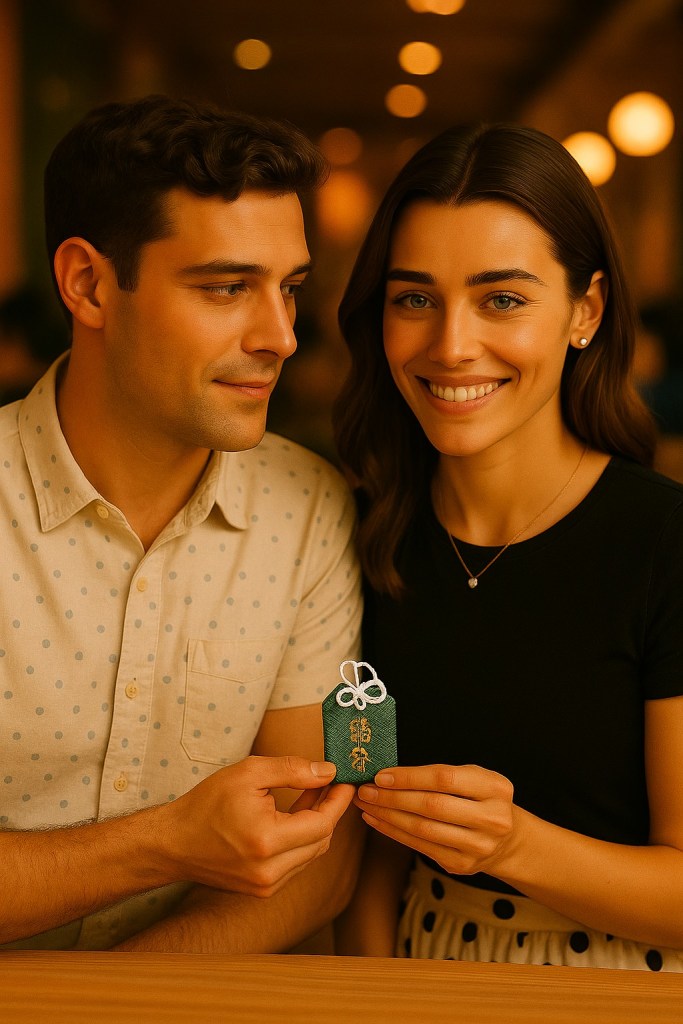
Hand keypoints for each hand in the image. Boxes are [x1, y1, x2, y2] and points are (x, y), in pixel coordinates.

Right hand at [161, 755, 354, 896]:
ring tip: (313, 795)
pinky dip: (300, 840)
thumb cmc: (207, 803)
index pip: (322, 825)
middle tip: (331, 784)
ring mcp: (266, 886)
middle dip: (329, 811)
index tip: (346, 782)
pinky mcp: (261, 890)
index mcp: (267, 841)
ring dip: (316, 826)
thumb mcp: (249, 773)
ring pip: (310, 854)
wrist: (173, 843)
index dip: (338, 802)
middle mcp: (269, 871)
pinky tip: (295, 817)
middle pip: (321, 842)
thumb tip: (327, 772)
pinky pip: (295, 863)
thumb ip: (293, 770)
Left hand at [354, 764, 513, 876]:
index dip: (409, 777)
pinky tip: (378, 821)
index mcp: (495, 787)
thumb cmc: (480, 798)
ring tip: (367, 804)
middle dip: (393, 797)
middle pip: (432, 806)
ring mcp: (477, 845)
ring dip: (388, 816)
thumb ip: (440, 775)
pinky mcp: (462, 864)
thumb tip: (389, 774)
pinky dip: (394, 832)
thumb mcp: (474, 777)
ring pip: (423, 829)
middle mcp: (491, 818)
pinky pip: (420, 846)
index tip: (381, 775)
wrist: (506, 838)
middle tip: (365, 790)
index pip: (444, 779)